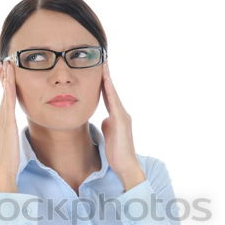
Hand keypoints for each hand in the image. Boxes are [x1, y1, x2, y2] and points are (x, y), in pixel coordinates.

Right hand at [0, 60, 19, 192]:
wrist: (2, 172)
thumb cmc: (9, 162)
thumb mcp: (13, 146)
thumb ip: (14, 137)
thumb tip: (17, 136)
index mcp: (2, 124)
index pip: (5, 101)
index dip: (6, 87)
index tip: (8, 74)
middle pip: (3, 94)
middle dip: (4, 78)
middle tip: (6, 62)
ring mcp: (1, 120)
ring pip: (5, 95)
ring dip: (6, 78)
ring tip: (8, 64)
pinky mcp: (7, 123)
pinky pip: (8, 102)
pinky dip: (8, 89)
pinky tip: (10, 79)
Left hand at [101, 61, 140, 177]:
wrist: (126, 165)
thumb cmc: (117, 153)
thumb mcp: (109, 135)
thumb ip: (107, 125)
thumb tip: (104, 120)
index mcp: (116, 116)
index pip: (108, 96)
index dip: (103, 83)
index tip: (98, 70)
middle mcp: (121, 113)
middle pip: (111, 91)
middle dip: (106, 76)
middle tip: (101, 59)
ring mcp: (122, 116)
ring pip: (113, 94)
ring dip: (107, 79)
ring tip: (102, 64)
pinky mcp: (121, 121)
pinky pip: (113, 102)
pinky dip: (109, 91)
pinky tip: (105, 81)